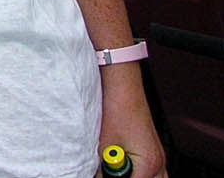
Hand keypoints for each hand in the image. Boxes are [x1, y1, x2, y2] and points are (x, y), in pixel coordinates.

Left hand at [98, 63, 165, 177]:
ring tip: (117, 170)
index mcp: (148, 164)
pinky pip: (153, 172)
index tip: (102, 176)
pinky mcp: (152, 149)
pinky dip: (139, 173)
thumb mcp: (103, 145)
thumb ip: (102, 168)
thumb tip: (96, 175)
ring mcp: (158, 156)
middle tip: (110, 173)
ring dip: (136, 176)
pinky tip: (125, 167)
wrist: (122, 86)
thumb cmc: (116, 109)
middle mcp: (159, 162)